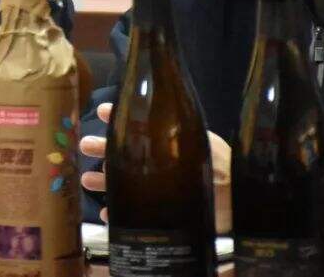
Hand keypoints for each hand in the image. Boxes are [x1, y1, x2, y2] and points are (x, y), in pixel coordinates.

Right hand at [78, 102, 232, 233]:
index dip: (119, 117)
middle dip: (103, 149)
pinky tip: (108, 213)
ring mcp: (159, 187)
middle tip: (84, 146)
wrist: (239, 198)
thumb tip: (137, 117)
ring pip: (125, 182)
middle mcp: (161, 163)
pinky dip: (121, 212)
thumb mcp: (197, 141)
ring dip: (105, 181)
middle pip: (126, 154)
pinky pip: (136, 212)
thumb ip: (171, 131)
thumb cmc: (220, 167)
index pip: (139, 126)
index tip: (100, 111)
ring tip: (86, 180)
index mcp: (168, 142)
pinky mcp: (163, 212)